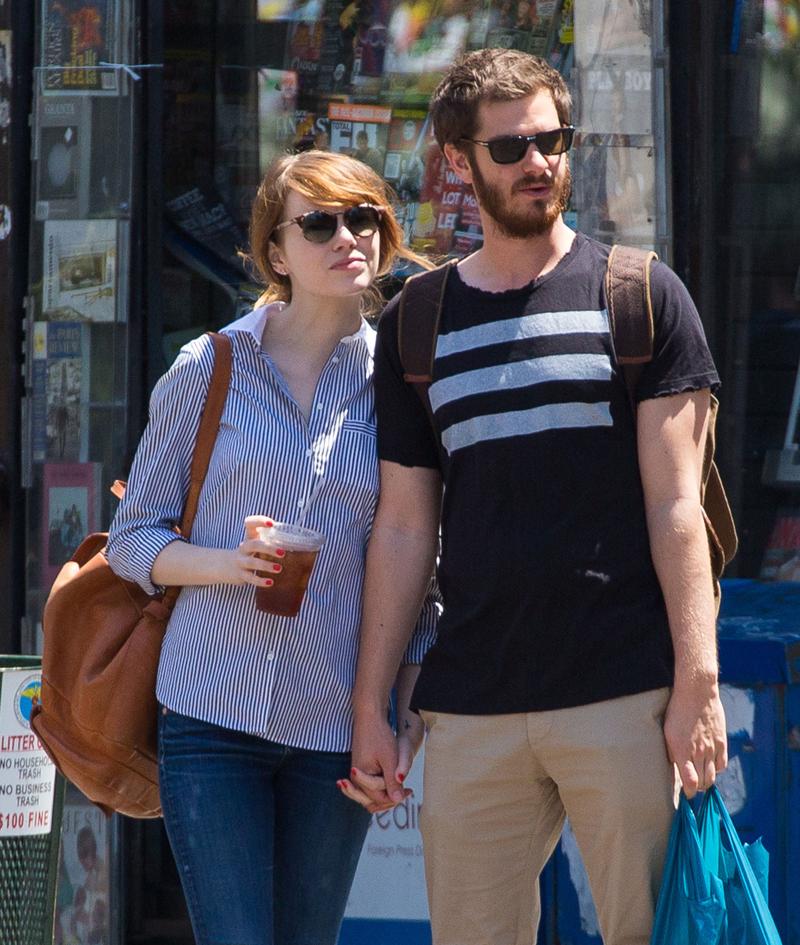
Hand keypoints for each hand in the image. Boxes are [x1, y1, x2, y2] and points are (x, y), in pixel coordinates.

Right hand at [228, 516, 284, 586]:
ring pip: (251, 562)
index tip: (271, 524)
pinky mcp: (240, 575)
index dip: (259, 521)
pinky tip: (270, 582)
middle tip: (283, 553)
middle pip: (254, 544)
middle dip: (268, 548)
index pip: (250, 524)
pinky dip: (260, 581)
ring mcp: (240, 561)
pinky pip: (250, 578)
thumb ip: (270, 541)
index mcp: (249, 537)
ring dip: (266, 565)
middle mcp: (244, 548)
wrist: (225, 566)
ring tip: (279, 568)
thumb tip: (296, 543)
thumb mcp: (255, 544)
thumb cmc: (248, 553)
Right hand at [338, 712, 409, 811]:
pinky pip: (370, 786)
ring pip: (371, 796)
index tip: (409, 790)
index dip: (395, 797)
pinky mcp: (361, 769)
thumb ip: (391, 781)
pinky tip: (395, 781)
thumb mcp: (389, 759)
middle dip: (390, 799)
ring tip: (404, 789)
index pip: (379, 798)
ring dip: (386, 795)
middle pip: (373, 801)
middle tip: (408, 791)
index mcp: (360, 776)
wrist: (370, 717)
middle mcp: (355, 778)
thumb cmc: (379, 735)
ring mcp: (357, 774)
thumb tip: (396, 800)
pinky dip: (382, 787)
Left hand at [664, 683, 727, 797]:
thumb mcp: (667, 731)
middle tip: (692, 787)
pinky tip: (710, 766)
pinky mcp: (722, 742)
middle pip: (702, 782)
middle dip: (696, 789)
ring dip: (706, 781)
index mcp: (682, 750)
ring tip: (700, 779)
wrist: (696, 692)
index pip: (689, 782)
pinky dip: (716, 769)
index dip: (688, 793)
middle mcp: (698, 752)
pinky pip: (722, 764)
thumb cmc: (677, 710)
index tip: (685, 795)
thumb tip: (674, 767)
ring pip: (713, 776)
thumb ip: (671, 752)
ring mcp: (712, 748)